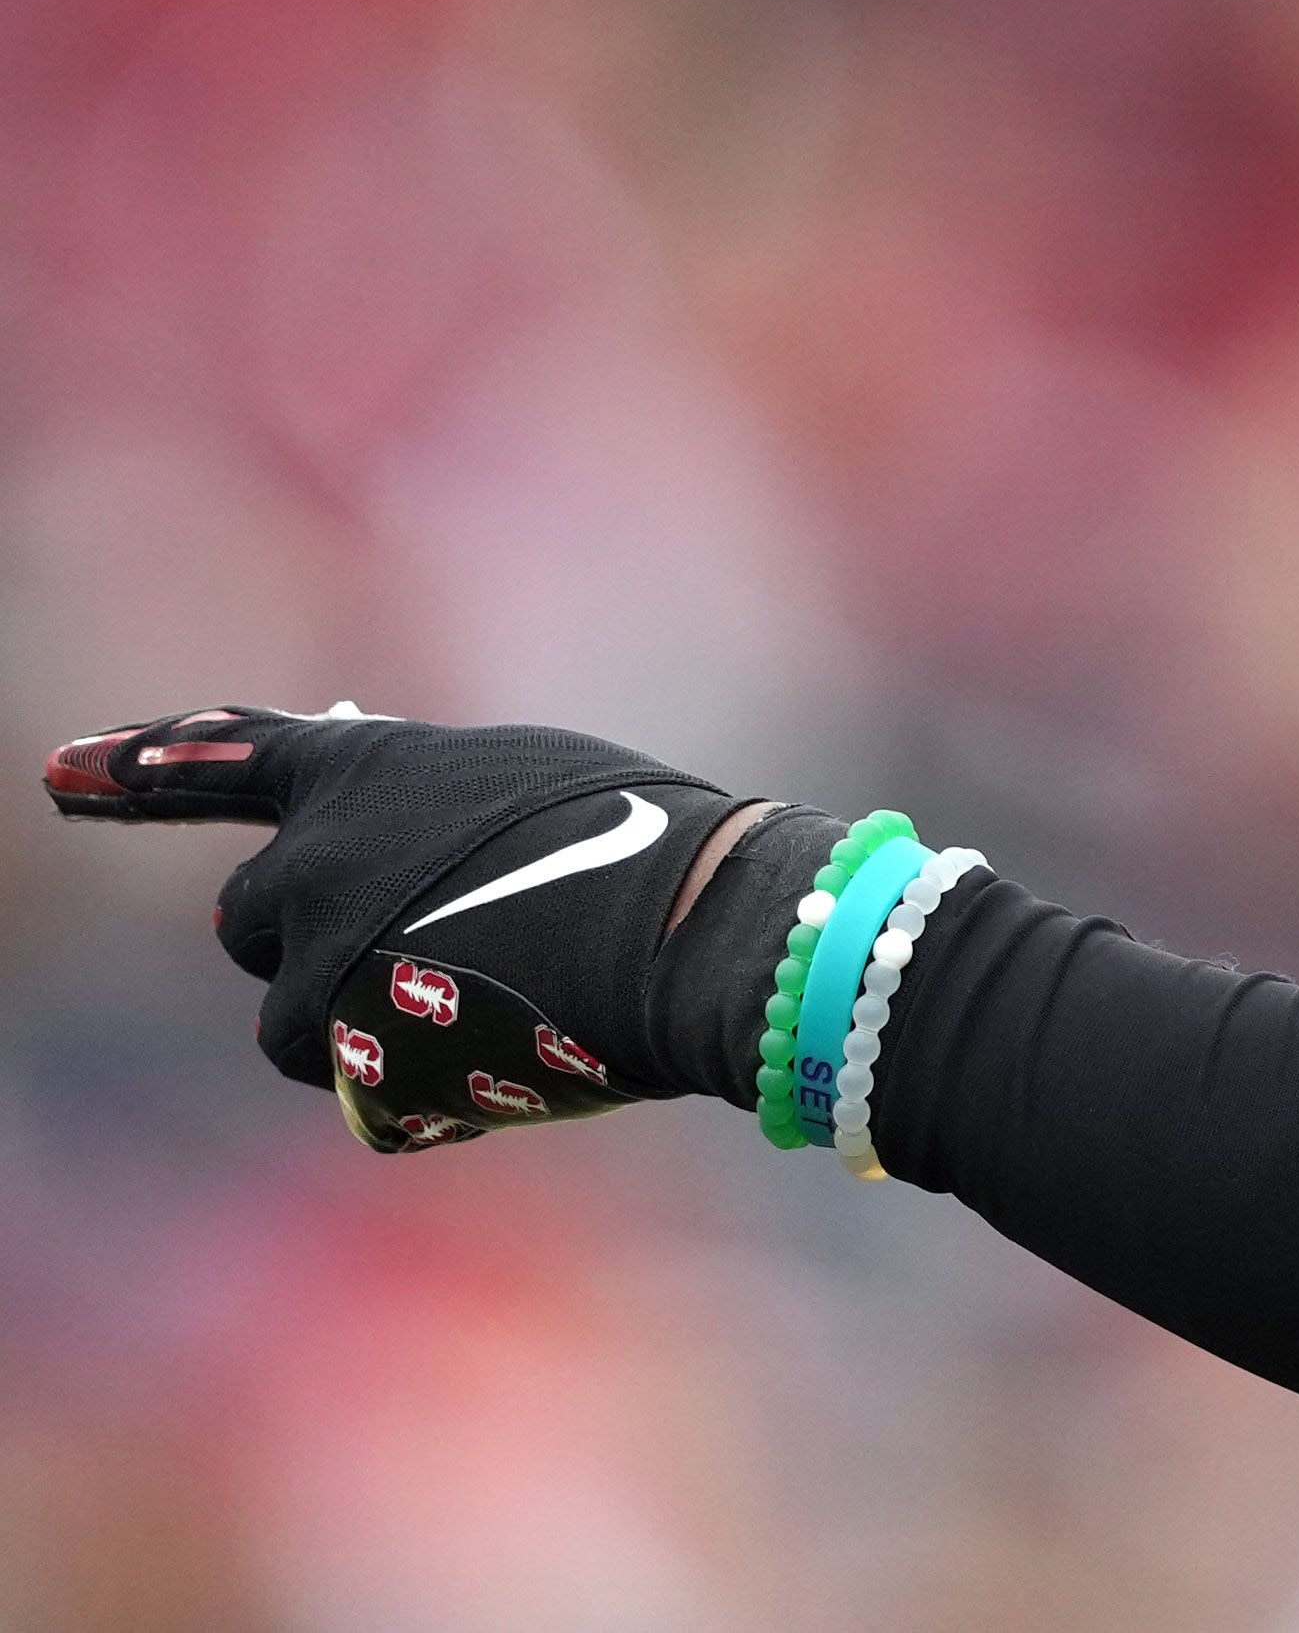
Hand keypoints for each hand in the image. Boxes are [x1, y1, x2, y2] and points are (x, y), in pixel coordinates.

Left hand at [46, 705, 764, 1150]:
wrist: (689, 931)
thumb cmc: (644, 841)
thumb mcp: (523, 782)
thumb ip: (425, 800)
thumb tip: (372, 807)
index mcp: (358, 777)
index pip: (226, 759)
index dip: (140, 764)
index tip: (58, 771)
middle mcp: (311, 863)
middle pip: (250, 917)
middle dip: (307, 939)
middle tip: (405, 949)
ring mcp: (319, 962)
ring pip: (290, 1018)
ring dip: (356, 1019)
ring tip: (478, 1006)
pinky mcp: (345, 1054)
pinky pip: (352, 1085)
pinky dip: (407, 1081)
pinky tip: (497, 1054)